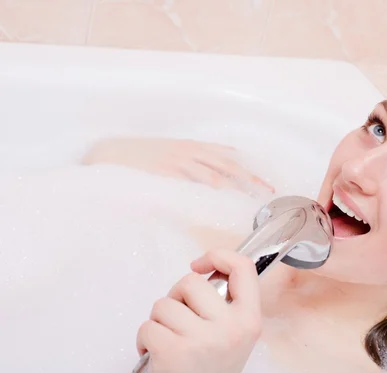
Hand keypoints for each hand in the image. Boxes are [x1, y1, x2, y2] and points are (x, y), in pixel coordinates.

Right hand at [82, 137, 274, 193]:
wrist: (111, 152)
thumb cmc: (143, 156)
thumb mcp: (173, 152)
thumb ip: (195, 161)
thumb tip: (219, 172)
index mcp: (193, 147)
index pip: (229, 159)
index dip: (249, 173)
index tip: (266, 185)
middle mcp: (190, 152)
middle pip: (227, 166)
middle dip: (249, 180)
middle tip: (266, 194)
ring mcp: (177, 161)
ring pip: (211, 174)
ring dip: (231, 188)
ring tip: (246, 201)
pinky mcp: (163, 172)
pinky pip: (187, 182)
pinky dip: (202, 191)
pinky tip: (214, 199)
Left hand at [136, 250, 261, 372]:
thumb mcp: (233, 336)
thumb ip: (226, 305)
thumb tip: (205, 273)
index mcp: (250, 320)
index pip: (243, 268)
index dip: (218, 256)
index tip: (200, 265)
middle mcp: (231, 328)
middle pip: (191, 282)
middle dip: (176, 297)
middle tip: (179, 321)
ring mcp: (203, 339)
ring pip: (164, 304)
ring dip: (158, 322)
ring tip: (169, 342)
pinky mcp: (173, 351)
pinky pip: (147, 326)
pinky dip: (144, 339)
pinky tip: (156, 356)